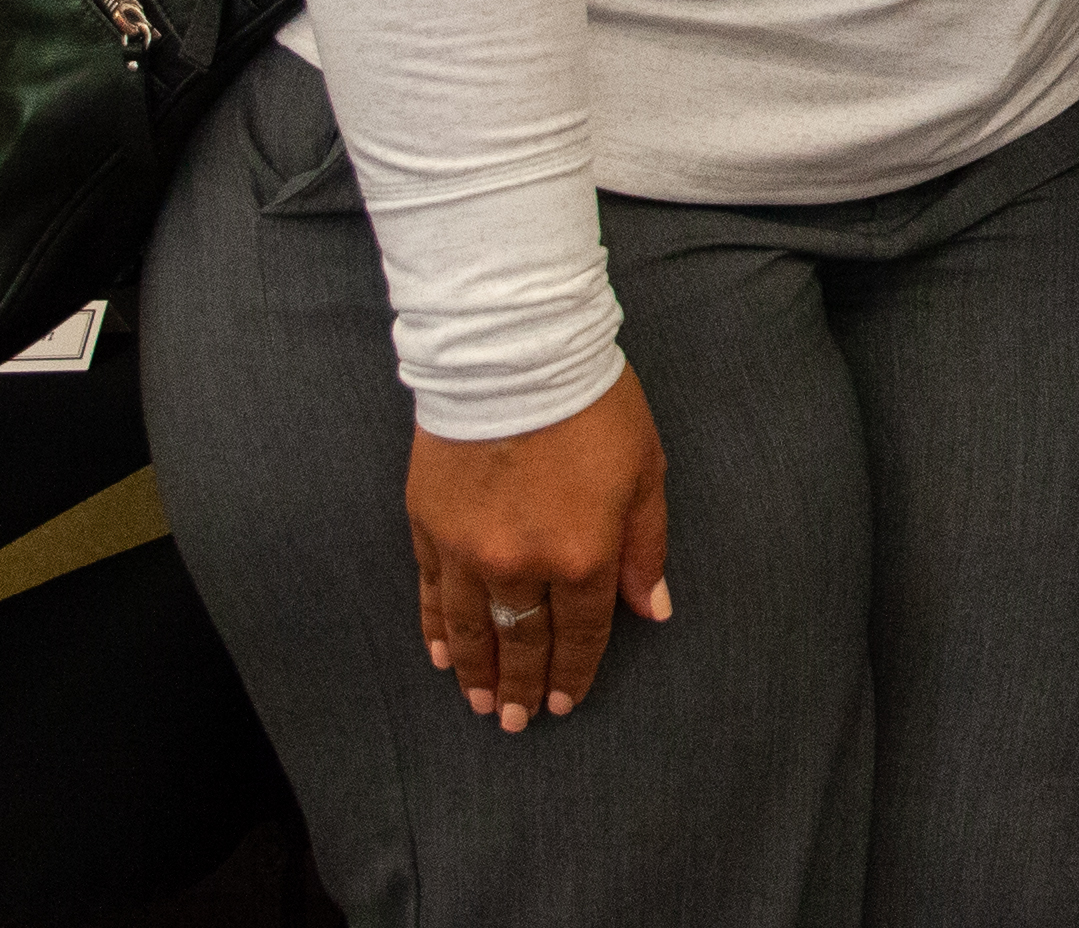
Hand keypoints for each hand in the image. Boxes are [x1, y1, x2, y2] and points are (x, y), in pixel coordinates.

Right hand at [407, 363, 673, 732]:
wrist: (514, 356)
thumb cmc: (594, 408)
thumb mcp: (645, 473)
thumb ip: (645, 548)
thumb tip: (651, 609)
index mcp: (582, 553)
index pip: (581, 631)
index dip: (575, 670)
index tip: (565, 701)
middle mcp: (521, 563)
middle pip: (521, 639)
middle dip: (523, 685)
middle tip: (518, 722)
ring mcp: (467, 549)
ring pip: (470, 628)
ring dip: (478, 671)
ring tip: (481, 704)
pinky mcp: (427, 527)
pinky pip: (431, 595)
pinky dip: (437, 630)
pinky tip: (443, 655)